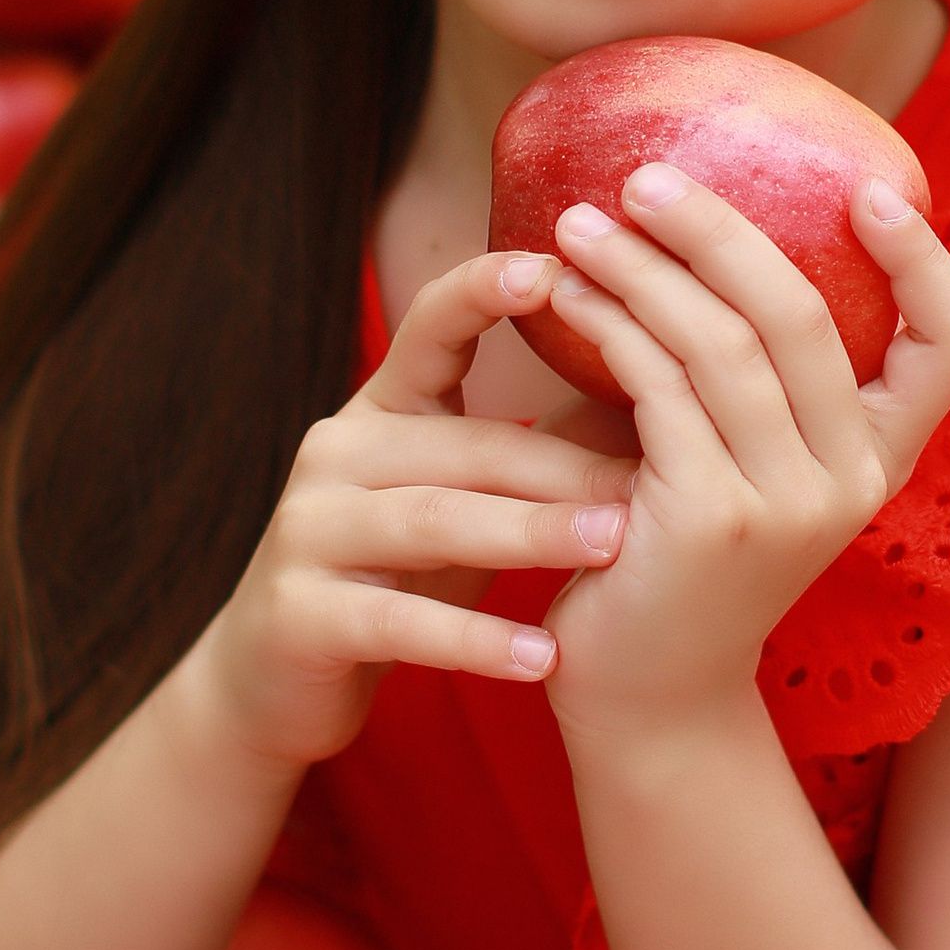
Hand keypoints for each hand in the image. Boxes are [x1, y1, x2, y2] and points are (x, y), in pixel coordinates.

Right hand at [189, 249, 633, 773]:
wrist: (277, 680)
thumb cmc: (402, 574)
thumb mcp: (468, 499)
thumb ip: (539, 449)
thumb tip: (671, 390)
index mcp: (384, 408)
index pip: (430, 328)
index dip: (481, 292)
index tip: (550, 268)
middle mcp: (337, 451)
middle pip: (465, 443)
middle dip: (564, 464)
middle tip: (653, 481)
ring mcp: (310, 530)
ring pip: (432, 519)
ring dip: (529, 534)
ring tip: (613, 547)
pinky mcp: (301, 614)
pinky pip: (401, 621)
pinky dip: (477, 642)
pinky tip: (545, 660)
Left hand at [535, 165, 949, 737]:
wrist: (649, 693)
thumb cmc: (683, 549)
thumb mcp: (748, 458)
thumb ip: (758, 370)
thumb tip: (711, 221)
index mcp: (883, 457)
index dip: (923, 258)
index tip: (869, 185)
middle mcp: (855, 480)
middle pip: (804, 313)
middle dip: (717, 229)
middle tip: (643, 178)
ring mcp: (789, 504)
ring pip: (721, 342)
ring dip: (641, 268)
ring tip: (578, 224)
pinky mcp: (711, 520)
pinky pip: (659, 387)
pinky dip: (607, 325)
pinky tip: (562, 294)